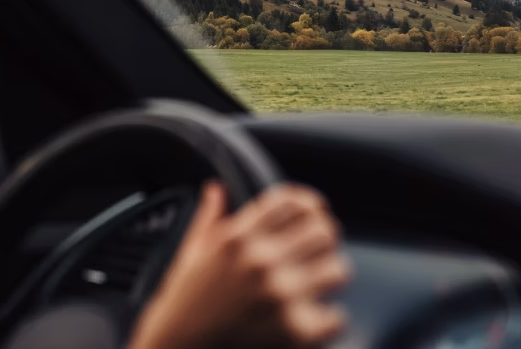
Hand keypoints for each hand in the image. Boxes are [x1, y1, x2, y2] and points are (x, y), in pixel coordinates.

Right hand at [128, 181, 350, 348]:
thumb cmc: (182, 307)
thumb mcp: (191, 255)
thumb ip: (208, 218)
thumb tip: (215, 188)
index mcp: (238, 237)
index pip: (294, 202)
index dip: (310, 207)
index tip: (314, 216)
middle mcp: (261, 260)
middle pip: (324, 230)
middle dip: (323, 243)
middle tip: (317, 256)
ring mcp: (279, 295)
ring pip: (338, 269)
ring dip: (329, 280)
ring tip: (316, 289)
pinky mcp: (292, 331)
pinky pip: (336, 317)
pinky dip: (327, 323)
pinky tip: (311, 323)